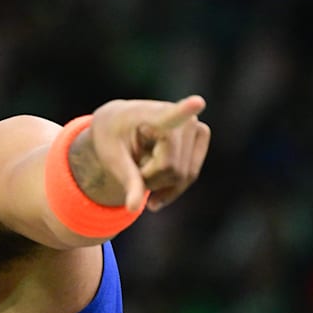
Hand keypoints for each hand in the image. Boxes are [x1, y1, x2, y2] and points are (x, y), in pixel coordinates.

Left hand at [88, 95, 210, 210]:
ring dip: (160, 184)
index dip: (186, 110)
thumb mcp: (112, 159)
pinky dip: (173, 189)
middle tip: (132, 169)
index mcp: (152, 115)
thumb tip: (132, 209)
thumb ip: (127, 180)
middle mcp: (181, 117)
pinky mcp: (201, 135)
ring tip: (142, 169)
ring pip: (183, 176)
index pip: (172, 116)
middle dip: (150, 179)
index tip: (197, 103)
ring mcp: (195, 126)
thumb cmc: (112, 137)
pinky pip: (191, 174)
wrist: (120, 123)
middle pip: (171, 169)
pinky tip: (155, 194)